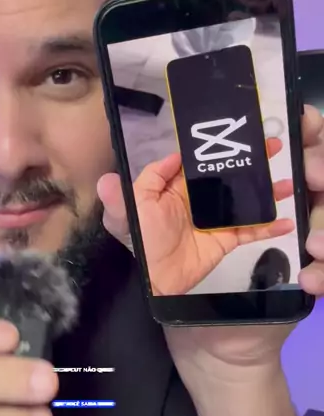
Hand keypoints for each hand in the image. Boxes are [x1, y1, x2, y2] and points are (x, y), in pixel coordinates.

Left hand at [100, 137, 291, 295]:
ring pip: (243, 200)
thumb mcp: (131, 209)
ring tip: (284, 181)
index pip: (195, 164)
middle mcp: (196, 201)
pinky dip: (268, 227)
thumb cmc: (141, 241)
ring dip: (264, 191)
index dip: (213, 150)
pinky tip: (284, 220)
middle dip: (248, 162)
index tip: (234, 135)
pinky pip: (249, 231)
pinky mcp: (225, 240)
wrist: (155, 280)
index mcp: (174, 189)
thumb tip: (163, 158)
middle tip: (270, 146)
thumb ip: (140, 184)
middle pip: (226, 176)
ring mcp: (213, 220)